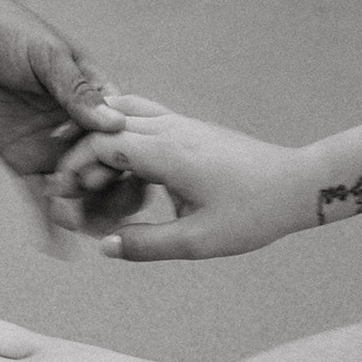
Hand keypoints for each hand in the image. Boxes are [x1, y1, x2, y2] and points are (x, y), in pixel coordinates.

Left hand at [0, 0, 130, 223]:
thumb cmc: (15, 35)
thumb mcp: (48, 56)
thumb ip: (76, 89)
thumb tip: (108, 124)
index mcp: (98, 102)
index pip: (123, 137)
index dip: (123, 159)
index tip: (113, 172)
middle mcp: (83, 133)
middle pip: (109, 171)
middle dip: (109, 192)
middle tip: (102, 206)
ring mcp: (56, 152)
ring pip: (79, 192)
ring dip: (85, 212)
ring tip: (87, 230)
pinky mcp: (26, 165)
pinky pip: (39, 199)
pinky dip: (48, 224)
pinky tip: (57, 249)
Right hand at [50, 96, 308, 259]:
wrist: (297, 184)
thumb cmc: (251, 214)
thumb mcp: (196, 241)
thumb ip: (145, 244)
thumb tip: (104, 247)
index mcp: (166, 152)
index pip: (100, 143)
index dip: (74, 167)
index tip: (64, 195)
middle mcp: (170, 129)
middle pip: (105, 124)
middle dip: (79, 152)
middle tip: (68, 186)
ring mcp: (182, 125)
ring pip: (124, 113)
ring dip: (100, 137)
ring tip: (86, 170)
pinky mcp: (191, 130)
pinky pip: (144, 120)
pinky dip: (122, 135)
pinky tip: (118, 164)